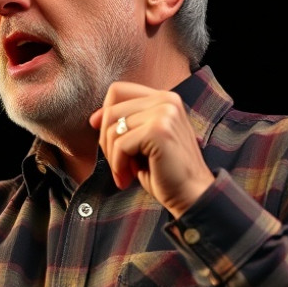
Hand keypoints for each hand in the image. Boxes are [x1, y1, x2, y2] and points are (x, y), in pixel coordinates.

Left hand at [89, 81, 213, 217]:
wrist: (193, 196)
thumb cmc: (165, 172)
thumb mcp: (143, 141)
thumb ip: (126, 123)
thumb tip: (94, 118)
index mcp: (164, 98)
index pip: (119, 91)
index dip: (104, 112)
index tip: (102, 135)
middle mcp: (166, 100)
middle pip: (111, 111)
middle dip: (106, 142)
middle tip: (118, 165)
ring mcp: (164, 113)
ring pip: (113, 129)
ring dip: (112, 157)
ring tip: (125, 173)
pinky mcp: (158, 131)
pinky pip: (120, 144)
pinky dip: (118, 165)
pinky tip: (128, 178)